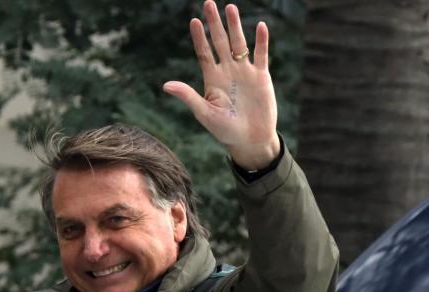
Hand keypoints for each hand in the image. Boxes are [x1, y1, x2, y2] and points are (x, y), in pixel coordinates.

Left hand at [163, 1, 280, 169]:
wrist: (251, 141)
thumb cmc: (225, 131)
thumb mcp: (205, 114)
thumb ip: (188, 96)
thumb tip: (166, 85)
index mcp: (212, 79)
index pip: (204, 53)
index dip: (199, 38)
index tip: (194, 21)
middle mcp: (227, 71)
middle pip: (220, 42)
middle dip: (214, 24)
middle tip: (208, 4)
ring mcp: (245, 72)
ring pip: (239, 44)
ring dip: (235, 26)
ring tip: (230, 8)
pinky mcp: (261, 77)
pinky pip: (261, 55)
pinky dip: (261, 41)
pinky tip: (260, 26)